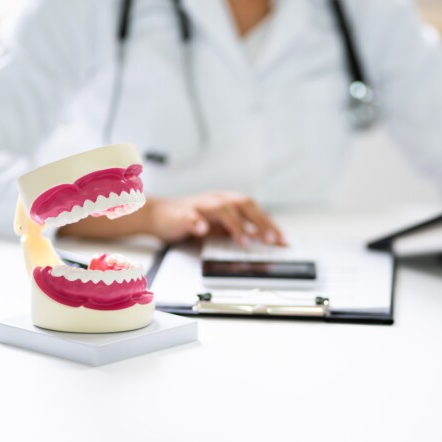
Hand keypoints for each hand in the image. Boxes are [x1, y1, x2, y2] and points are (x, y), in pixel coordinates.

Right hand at [146, 192, 284, 246]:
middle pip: (243, 205)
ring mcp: (200, 205)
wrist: (158, 215)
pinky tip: (202, 229)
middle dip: (259, 222)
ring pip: (221, 209)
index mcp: (227, 201)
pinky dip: (197, 221)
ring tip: (245, 241)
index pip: (254, 209)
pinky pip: (190, 215)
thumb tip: (265, 241)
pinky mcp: (182, 214)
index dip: (269, 223)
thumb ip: (240, 231)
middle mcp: (217, 200)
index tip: (283, 240)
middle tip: (270, 240)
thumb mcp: (219, 226)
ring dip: (235, 225)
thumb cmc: (191, 220)